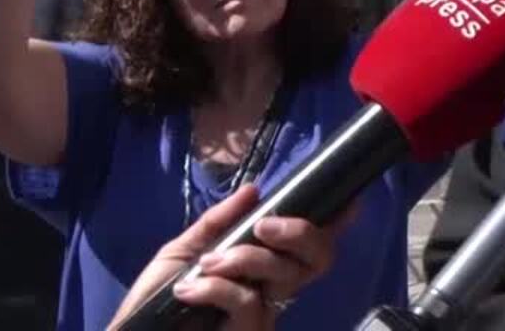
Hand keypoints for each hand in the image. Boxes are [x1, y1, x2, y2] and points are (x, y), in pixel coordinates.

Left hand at [109, 185, 346, 330]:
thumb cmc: (156, 298)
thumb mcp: (184, 251)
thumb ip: (218, 222)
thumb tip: (255, 189)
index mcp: (262, 266)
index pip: (312, 246)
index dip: (336, 224)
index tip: (348, 202)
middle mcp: (272, 289)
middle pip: (319, 259)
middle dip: (299, 232)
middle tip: (262, 226)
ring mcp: (263, 314)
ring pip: (286, 276)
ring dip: (246, 259)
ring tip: (207, 264)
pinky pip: (249, 301)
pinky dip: (218, 288)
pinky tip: (189, 290)